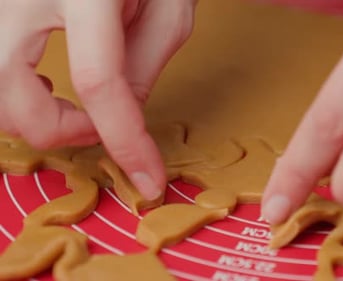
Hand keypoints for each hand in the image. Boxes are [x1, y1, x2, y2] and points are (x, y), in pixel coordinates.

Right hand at [0, 0, 195, 198]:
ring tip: (69, 102)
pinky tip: (39, 77)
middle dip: (62, 131)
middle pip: (14, 99)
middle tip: (97, 125)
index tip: (148, 179)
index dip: (125, 143)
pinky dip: (12, 87)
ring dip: (30, 113)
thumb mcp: (166, 9)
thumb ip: (144, 67)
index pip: (99, 84)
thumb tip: (119, 121)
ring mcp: (0, 1)